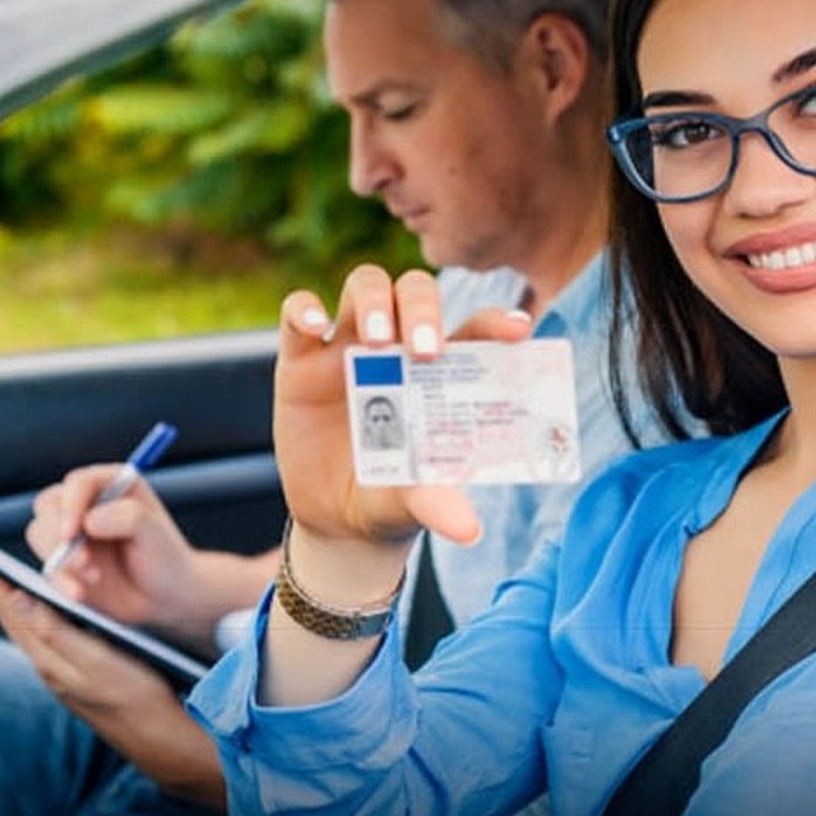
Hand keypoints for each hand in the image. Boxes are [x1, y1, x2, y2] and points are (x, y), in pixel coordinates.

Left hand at [0, 555, 226, 807]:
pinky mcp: (77, 673)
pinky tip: (44, 605)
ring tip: (0, 574)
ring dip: (12, 597)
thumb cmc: (135, 697)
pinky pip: (46, 634)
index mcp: (49, 659)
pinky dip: (37, 612)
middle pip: (12, 617)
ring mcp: (61, 671)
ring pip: (27, 626)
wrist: (158, 736)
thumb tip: (19, 600)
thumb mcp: (98, 662)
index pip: (10, 610)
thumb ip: (58, 633)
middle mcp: (48, 665)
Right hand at [24, 464, 209, 638]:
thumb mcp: (156, 535)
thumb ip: (129, 518)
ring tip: (92, 581)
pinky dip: (59, 581)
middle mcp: (87, 502)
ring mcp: (71, 531)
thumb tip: (89, 520)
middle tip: (83, 565)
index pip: (79, 483)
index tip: (72, 533)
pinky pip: (46, 565)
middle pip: (49, 505)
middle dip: (58, 536)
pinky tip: (79, 595)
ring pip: (40, 533)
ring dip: (59, 560)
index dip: (70, 506)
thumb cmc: (166, 559)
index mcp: (112, 483)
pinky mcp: (62, 559)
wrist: (164, 597)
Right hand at [273, 265, 532, 548]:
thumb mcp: (414, 501)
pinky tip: (314, 323)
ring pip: (365, 285)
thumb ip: (438, 504)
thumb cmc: (391, 497)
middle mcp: (397, 348)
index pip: (473, 329)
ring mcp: (348, 346)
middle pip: (415, 292)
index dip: (495, 322)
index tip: (518, 329)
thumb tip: (468, 530)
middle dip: (423, 309)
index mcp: (440, 372)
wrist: (336, 521)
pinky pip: (296, 313)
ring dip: (374, 301)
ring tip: (376, 342)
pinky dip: (303, 309)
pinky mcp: (301, 359)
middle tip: (425, 350)